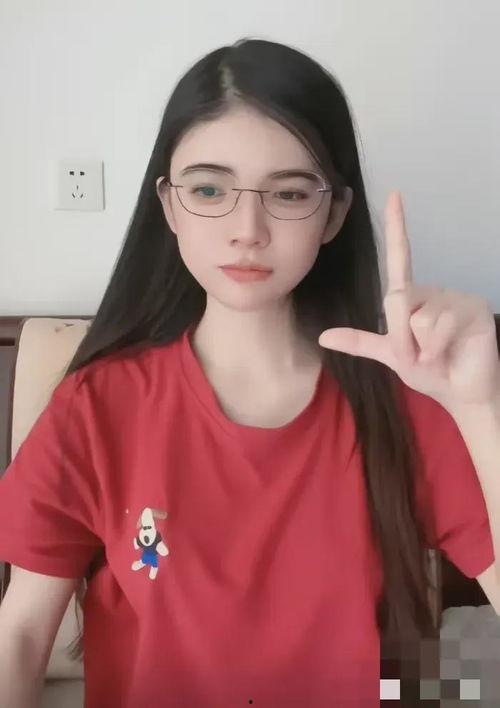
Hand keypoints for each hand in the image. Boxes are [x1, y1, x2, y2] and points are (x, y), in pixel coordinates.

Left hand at [318, 190, 499, 413]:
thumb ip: (360, 342)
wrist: (459, 393)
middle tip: (417, 356)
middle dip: (400, 337)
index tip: (394, 194)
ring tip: (435, 355)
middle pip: (398, 298)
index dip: (396, 227)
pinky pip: (438, 323)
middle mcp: (431, 291)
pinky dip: (434, 346)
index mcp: (410, 297)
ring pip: (417, 315)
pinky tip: (446, 353)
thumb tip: (322, 336)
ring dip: (420, 345)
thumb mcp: (389, 355)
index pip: (399, 258)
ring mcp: (453, 297)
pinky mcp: (473, 307)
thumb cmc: (430, 370)